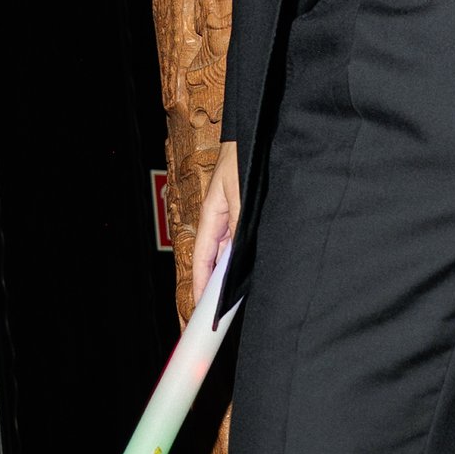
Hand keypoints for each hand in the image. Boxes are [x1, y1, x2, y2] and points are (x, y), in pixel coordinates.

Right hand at [190, 144, 240, 300]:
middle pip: (214, 263)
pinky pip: (241, 244)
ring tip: (232, 302)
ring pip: (229, 256)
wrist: (253, 137)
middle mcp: (221, 222)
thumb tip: (235, 255)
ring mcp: (233, 220)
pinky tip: (249, 273)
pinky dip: (242, 260)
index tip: (200, 311)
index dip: (201, 287)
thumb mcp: (241, 194)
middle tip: (217, 316)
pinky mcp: (245, 216)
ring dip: (230, 276)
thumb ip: (239, 224)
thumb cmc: (242, 159)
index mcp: (212, 217)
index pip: (203, 260)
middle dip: (215, 289)